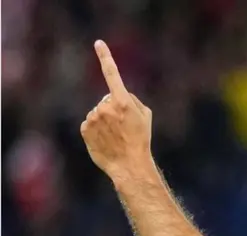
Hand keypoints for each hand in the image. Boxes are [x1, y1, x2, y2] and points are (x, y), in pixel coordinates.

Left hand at [80, 40, 153, 180]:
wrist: (129, 164)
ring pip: (98, 112)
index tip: (98, 43)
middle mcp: (106, 106)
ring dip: (105, 120)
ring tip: (115, 136)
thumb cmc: (141, 140)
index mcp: (123, 101)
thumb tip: (119, 96)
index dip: (105, 57)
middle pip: (107, 99)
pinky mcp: (85, 128)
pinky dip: (96, 129)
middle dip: (113, 108)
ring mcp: (94, 117)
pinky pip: (89, 123)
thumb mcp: (146, 117)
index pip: (112, 74)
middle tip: (124, 127)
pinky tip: (105, 140)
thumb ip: (132, 100)